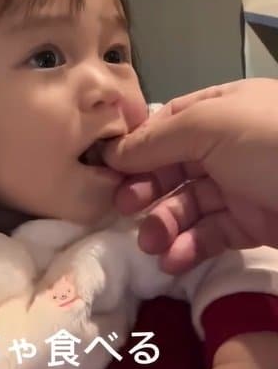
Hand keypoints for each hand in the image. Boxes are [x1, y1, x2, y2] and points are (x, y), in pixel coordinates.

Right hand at [104, 79, 277, 272]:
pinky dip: (190, 247)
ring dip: (164, 224)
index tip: (107, 167)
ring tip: (150, 244)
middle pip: (173, 166)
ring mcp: (243, 186)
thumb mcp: (210, 126)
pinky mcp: (254, 226)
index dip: (137, 145)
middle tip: (123, 208)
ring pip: (189, 204)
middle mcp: (230, 144)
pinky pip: (212, 234)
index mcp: (222, 108)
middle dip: (146, 188)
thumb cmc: (271, 144)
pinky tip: (173, 260)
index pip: (168, 123)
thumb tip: (113, 151)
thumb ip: (158, 139)